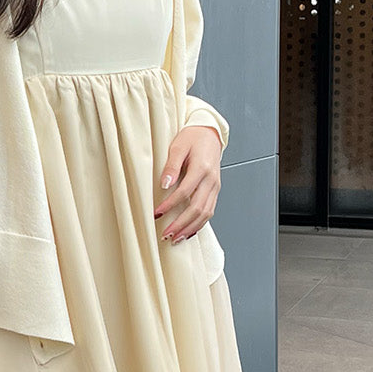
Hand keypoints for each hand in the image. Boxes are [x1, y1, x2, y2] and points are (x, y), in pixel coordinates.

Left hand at [154, 125, 222, 242]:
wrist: (210, 133)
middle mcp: (211, 180)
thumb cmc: (193, 138)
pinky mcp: (215, 191)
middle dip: (181, 224)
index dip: (170, 205)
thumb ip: (171, 165)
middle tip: (166, 234)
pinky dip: (199, 224)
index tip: (157, 213)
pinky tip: (188, 232)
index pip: (185, 192)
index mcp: (202, 168)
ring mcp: (215, 187)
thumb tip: (164, 183)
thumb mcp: (178, 146)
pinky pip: (209, 211)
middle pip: (197, 208)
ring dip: (190, 228)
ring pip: (205, 214)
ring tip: (176, 238)